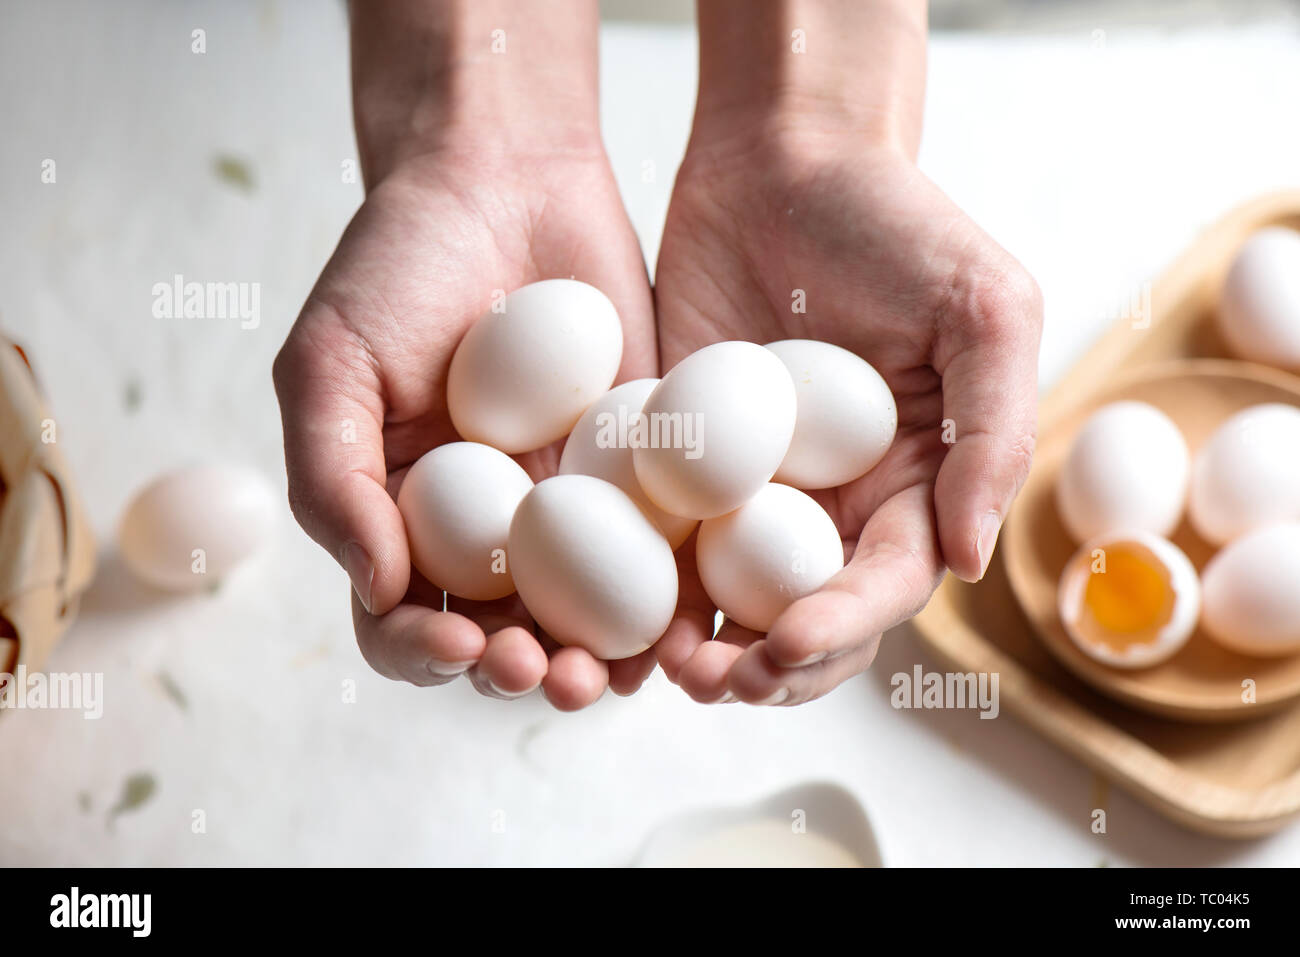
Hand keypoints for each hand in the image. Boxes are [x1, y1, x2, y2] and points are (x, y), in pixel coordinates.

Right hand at [273, 1, 658, 709]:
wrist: (503, 176)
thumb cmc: (396, 267)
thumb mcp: (330, 362)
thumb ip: (332, 478)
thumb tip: (380, 589)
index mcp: (400, 516)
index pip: (398, 621)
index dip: (421, 651)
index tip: (458, 639)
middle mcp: (485, 527)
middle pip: (497, 637)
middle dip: (517, 672)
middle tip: (544, 669)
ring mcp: (569, 506)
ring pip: (583, 617)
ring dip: (594, 661)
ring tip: (612, 675)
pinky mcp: (643, 472)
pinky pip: (658, 552)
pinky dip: (668, 602)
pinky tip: (679, 625)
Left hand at [653, 133, 1041, 705]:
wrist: (783, 157)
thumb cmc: (897, 222)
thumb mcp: (984, 308)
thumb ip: (994, 433)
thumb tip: (969, 563)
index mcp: (910, 486)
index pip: (883, 584)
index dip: (841, 626)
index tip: (788, 644)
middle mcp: (829, 505)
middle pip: (802, 620)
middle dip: (765, 669)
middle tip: (715, 680)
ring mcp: (745, 490)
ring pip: (724, 603)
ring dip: (695, 650)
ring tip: (658, 666)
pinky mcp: (673, 461)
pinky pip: (655, 539)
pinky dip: (634, 584)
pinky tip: (603, 611)